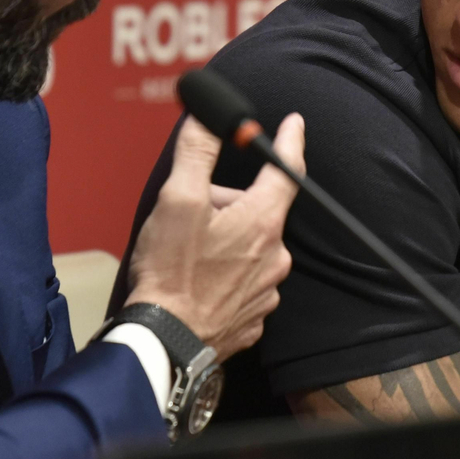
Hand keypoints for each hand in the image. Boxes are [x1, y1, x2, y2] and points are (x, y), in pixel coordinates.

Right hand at [124, 114, 304, 361]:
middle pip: (259, 210)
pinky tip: (198, 279)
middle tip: (191, 213)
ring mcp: (266, 290)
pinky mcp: (253, 317)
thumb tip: (209, 115)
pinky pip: (244, 280)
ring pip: (250, 246)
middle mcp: (275, 256)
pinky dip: (225, 272)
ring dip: (226, 240)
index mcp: (263, 222)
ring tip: (189, 252)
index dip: (290, 141)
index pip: (288, 169)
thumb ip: (197, 152)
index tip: (294, 124)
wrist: (165, 342)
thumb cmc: (170, 272)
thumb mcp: (177, 200)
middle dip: (229, 204)